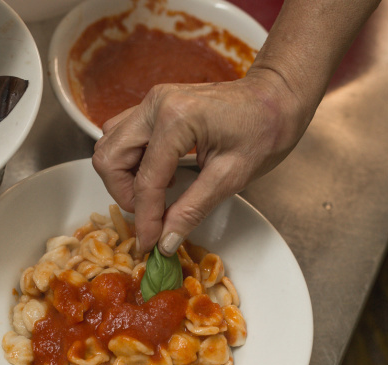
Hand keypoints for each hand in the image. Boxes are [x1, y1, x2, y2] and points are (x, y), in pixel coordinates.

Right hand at [92, 67, 312, 255]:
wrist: (277, 97)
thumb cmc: (264, 130)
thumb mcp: (231, 177)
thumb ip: (192, 210)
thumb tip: (165, 241)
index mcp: (176, 118)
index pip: (145, 180)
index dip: (145, 218)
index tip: (149, 244)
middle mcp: (155, 104)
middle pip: (110, 158)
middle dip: (125, 195)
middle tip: (150, 217)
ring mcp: (152, 101)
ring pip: (110, 145)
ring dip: (123, 177)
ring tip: (155, 195)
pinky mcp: (154, 106)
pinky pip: (123, 135)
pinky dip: (130, 161)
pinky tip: (159, 174)